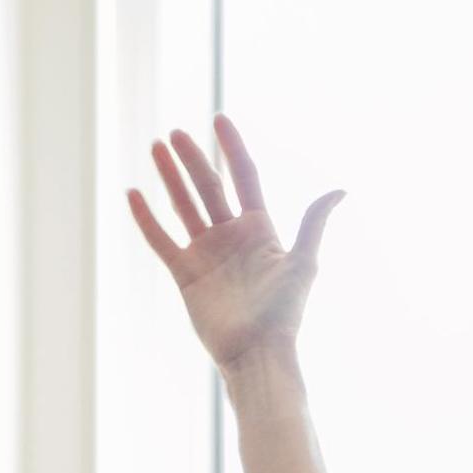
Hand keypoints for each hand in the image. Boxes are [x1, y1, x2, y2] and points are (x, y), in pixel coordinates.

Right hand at [127, 115, 343, 374]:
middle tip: (174, 133)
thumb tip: (339, 190)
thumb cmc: (284, 313)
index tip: (219, 119)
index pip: (243, 176)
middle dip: (192, 158)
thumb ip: (313, 224)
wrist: (257, 354)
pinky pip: (162, 240)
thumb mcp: (303, 263)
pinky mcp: (185, 275)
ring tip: (154, 147)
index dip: (232, 147)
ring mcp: (207, 254)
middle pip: (208, 186)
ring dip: (170, 178)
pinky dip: (146, 219)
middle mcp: (231, 237)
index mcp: (259, 228)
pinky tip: (133, 194)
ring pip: (183, 206)